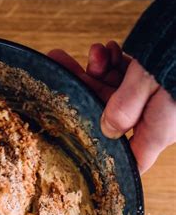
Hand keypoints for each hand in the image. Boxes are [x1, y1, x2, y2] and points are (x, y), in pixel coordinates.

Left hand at [48, 41, 175, 172]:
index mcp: (155, 133)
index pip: (129, 162)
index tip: (78, 160)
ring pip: (111, 92)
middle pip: (106, 118)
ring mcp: (149, 99)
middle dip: (83, 93)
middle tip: (59, 71)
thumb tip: (107, 129)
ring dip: (97, 72)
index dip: (105, 165)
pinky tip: (108, 49)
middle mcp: (151, 120)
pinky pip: (123, 76)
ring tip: (95, 53)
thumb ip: (125, 106)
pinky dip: (112, 63)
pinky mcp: (149, 79)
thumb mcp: (150, 82)